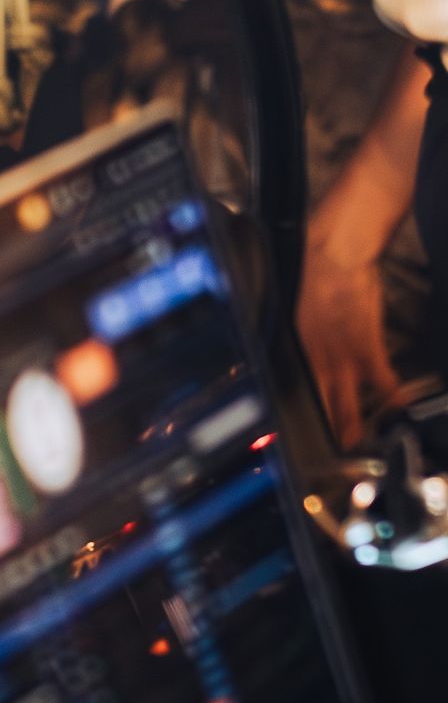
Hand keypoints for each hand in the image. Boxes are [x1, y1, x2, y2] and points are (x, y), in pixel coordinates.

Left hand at [297, 233, 399, 452]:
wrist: (334, 251)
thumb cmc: (318, 271)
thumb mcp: (303, 305)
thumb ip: (312, 330)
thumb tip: (317, 341)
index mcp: (303, 345)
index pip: (306, 386)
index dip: (313, 409)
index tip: (317, 427)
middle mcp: (319, 356)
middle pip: (325, 400)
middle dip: (332, 428)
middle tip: (338, 452)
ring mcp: (343, 354)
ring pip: (348, 399)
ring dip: (355, 424)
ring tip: (360, 448)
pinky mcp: (366, 345)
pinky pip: (381, 379)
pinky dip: (391, 395)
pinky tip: (400, 409)